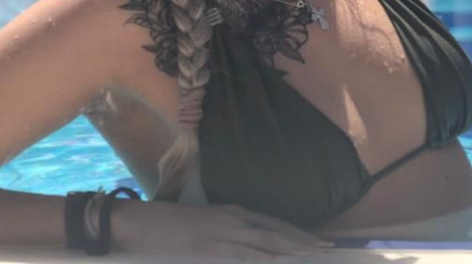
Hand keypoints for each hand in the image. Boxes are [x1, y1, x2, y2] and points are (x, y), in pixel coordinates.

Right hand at [112, 197, 334, 257]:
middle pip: (277, 232)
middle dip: (304, 241)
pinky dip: (269, 259)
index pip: (274, 224)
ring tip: (318, 252)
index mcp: (233, 212)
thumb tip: (244, 249)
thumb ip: (226, 237)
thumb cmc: (168, 225)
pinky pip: (249, 257)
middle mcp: (235, 220)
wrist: (140, 223)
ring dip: (295, 249)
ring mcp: (225, 234)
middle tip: (330, 248)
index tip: (318, 240)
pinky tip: (285, 260)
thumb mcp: (203, 228)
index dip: (297, 233)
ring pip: (269, 243)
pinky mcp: (214, 249)